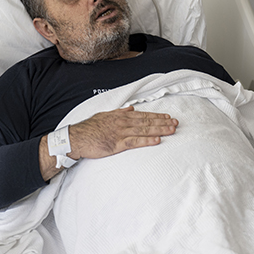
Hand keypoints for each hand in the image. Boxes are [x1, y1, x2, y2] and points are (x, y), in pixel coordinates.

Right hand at [38, 106, 177, 180]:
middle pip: (147, 121)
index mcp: (120, 116)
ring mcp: (120, 133)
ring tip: (171, 130)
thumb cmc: (90, 128)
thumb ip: (119, 112)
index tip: (168, 117)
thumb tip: (130, 108)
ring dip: (159, 130)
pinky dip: (147, 141)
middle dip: (163, 122)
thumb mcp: (104, 115)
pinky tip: (157, 140)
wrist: (77, 138)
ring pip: (144, 130)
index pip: (143, 115)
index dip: (157, 116)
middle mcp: (123, 122)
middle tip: (176, 123)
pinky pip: (134, 142)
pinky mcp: (116, 144)